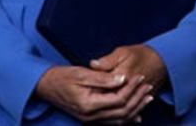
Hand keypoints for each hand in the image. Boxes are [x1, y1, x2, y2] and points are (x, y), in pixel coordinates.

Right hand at [34, 63, 151, 122]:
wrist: (47, 86)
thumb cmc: (63, 77)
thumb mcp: (83, 74)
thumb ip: (104, 78)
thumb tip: (123, 79)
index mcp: (88, 104)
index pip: (118, 99)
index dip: (132, 88)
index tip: (140, 76)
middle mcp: (90, 116)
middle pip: (122, 112)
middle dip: (138, 99)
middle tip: (148, 86)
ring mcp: (90, 119)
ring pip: (119, 119)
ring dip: (135, 108)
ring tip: (148, 97)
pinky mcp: (90, 118)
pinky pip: (112, 122)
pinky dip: (126, 118)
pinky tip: (136, 113)